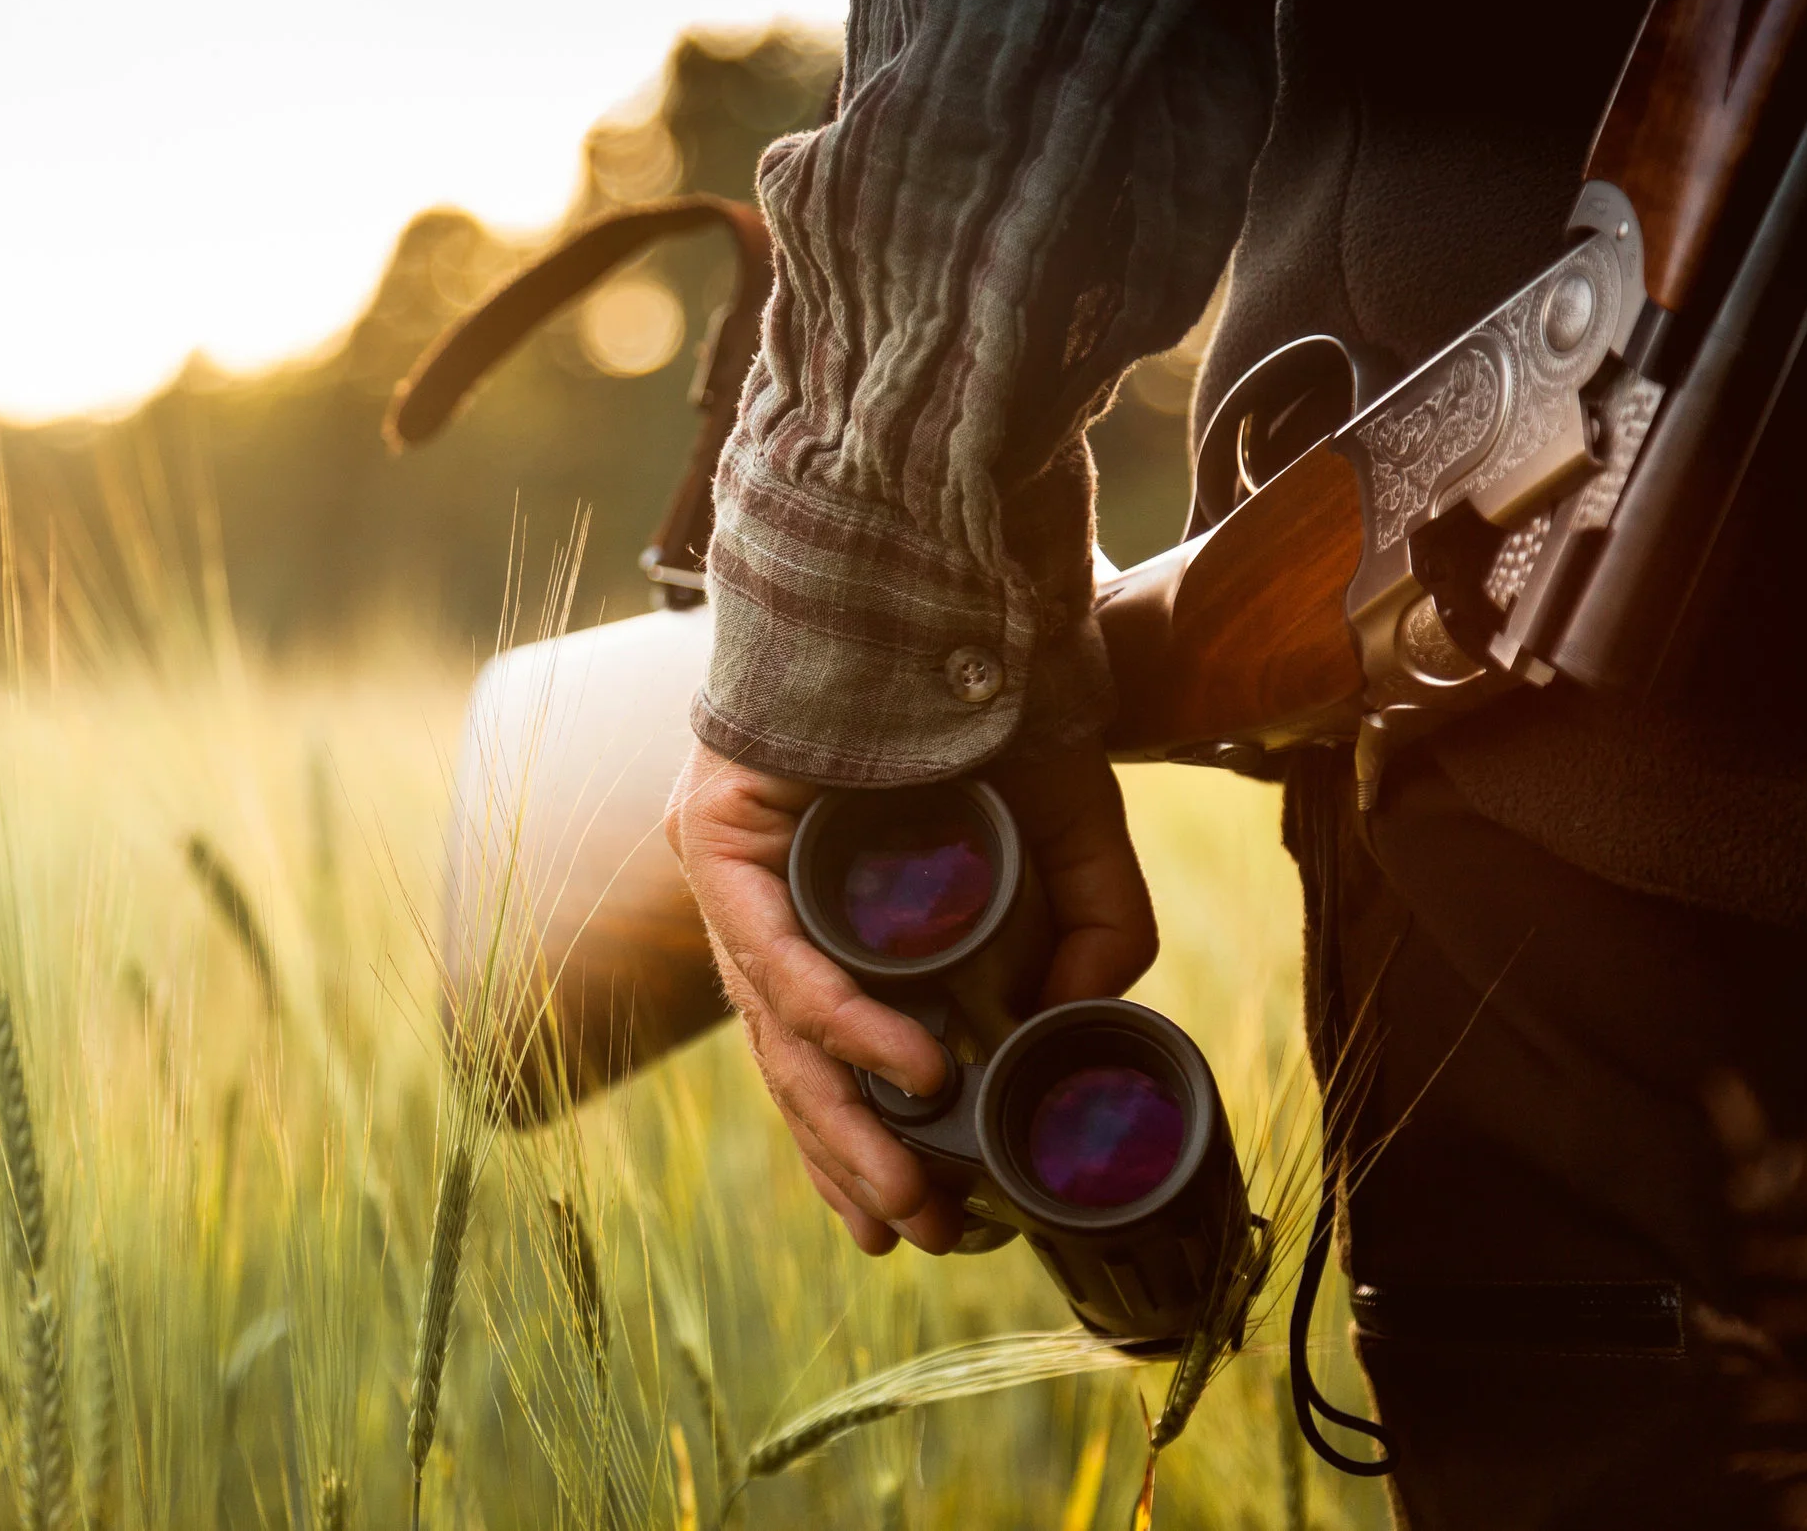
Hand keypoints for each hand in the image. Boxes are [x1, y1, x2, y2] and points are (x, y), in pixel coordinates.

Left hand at [664, 737, 1157, 1255]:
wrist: (959, 576)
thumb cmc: (1002, 707)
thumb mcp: (1072, 836)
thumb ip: (1090, 930)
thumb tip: (1062, 1028)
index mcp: (829, 910)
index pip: (825, 1051)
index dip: (862, 1142)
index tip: (919, 1218)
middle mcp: (768, 896)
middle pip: (791, 1056)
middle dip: (855, 1158)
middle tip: (918, 1231)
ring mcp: (734, 865)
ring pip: (772, 1020)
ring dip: (845, 1115)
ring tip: (915, 1189)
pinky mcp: (716, 827)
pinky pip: (770, 942)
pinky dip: (839, 1014)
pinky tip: (914, 1066)